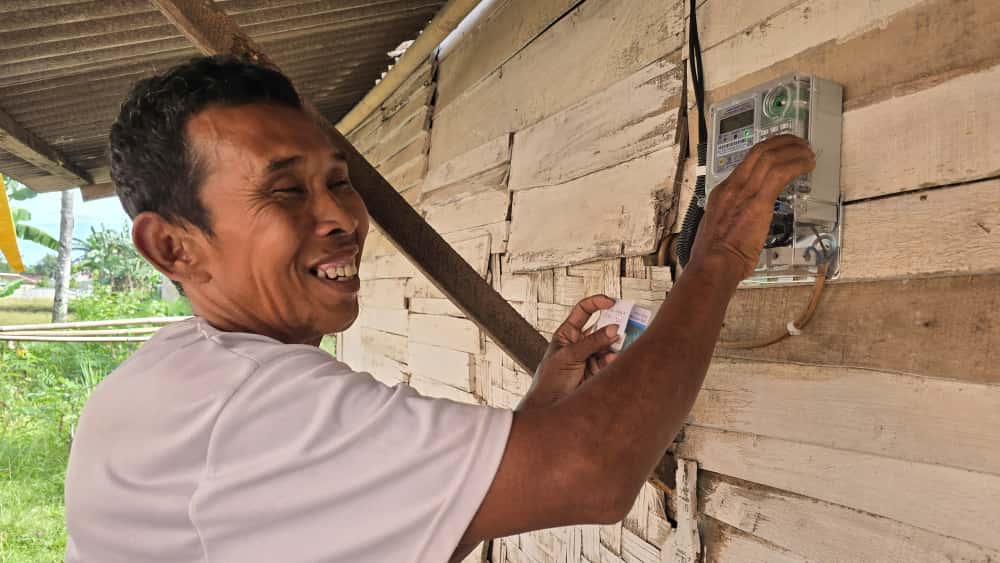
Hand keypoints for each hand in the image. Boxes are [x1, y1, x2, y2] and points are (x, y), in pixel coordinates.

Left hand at [517, 295, 621, 410]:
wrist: (551, 407)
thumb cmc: (551, 379)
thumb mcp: (569, 356)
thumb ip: (592, 342)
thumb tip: (614, 329)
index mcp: (567, 333)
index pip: (583, 311)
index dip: (597, 303)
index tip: (612, 302)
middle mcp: (580, 343)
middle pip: (601, 327)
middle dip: (614, 324)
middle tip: (628, 322)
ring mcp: (591, 356)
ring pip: (609, 344)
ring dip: (616, 343)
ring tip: (621, 344)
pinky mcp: (599, 371)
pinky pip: (612, 360)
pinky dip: (615, 359)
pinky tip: (615, 360)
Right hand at [690, 135, 815, 279]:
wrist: (712, 265)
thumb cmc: (715, 256)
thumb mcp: (719, 229)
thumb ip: (733, 219)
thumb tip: (746, 223)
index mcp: (723, 192)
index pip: (748, 160)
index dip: (768, 150)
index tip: (781, 151)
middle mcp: (733, 186)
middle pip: (760, 150)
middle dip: (783, 143)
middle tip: (799, 144)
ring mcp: (744, 192)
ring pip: (771, 157)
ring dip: (794, 151)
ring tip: (808, 154)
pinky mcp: (758, 202)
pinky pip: (781, 173)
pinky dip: (797, 165)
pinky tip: (807, 166)